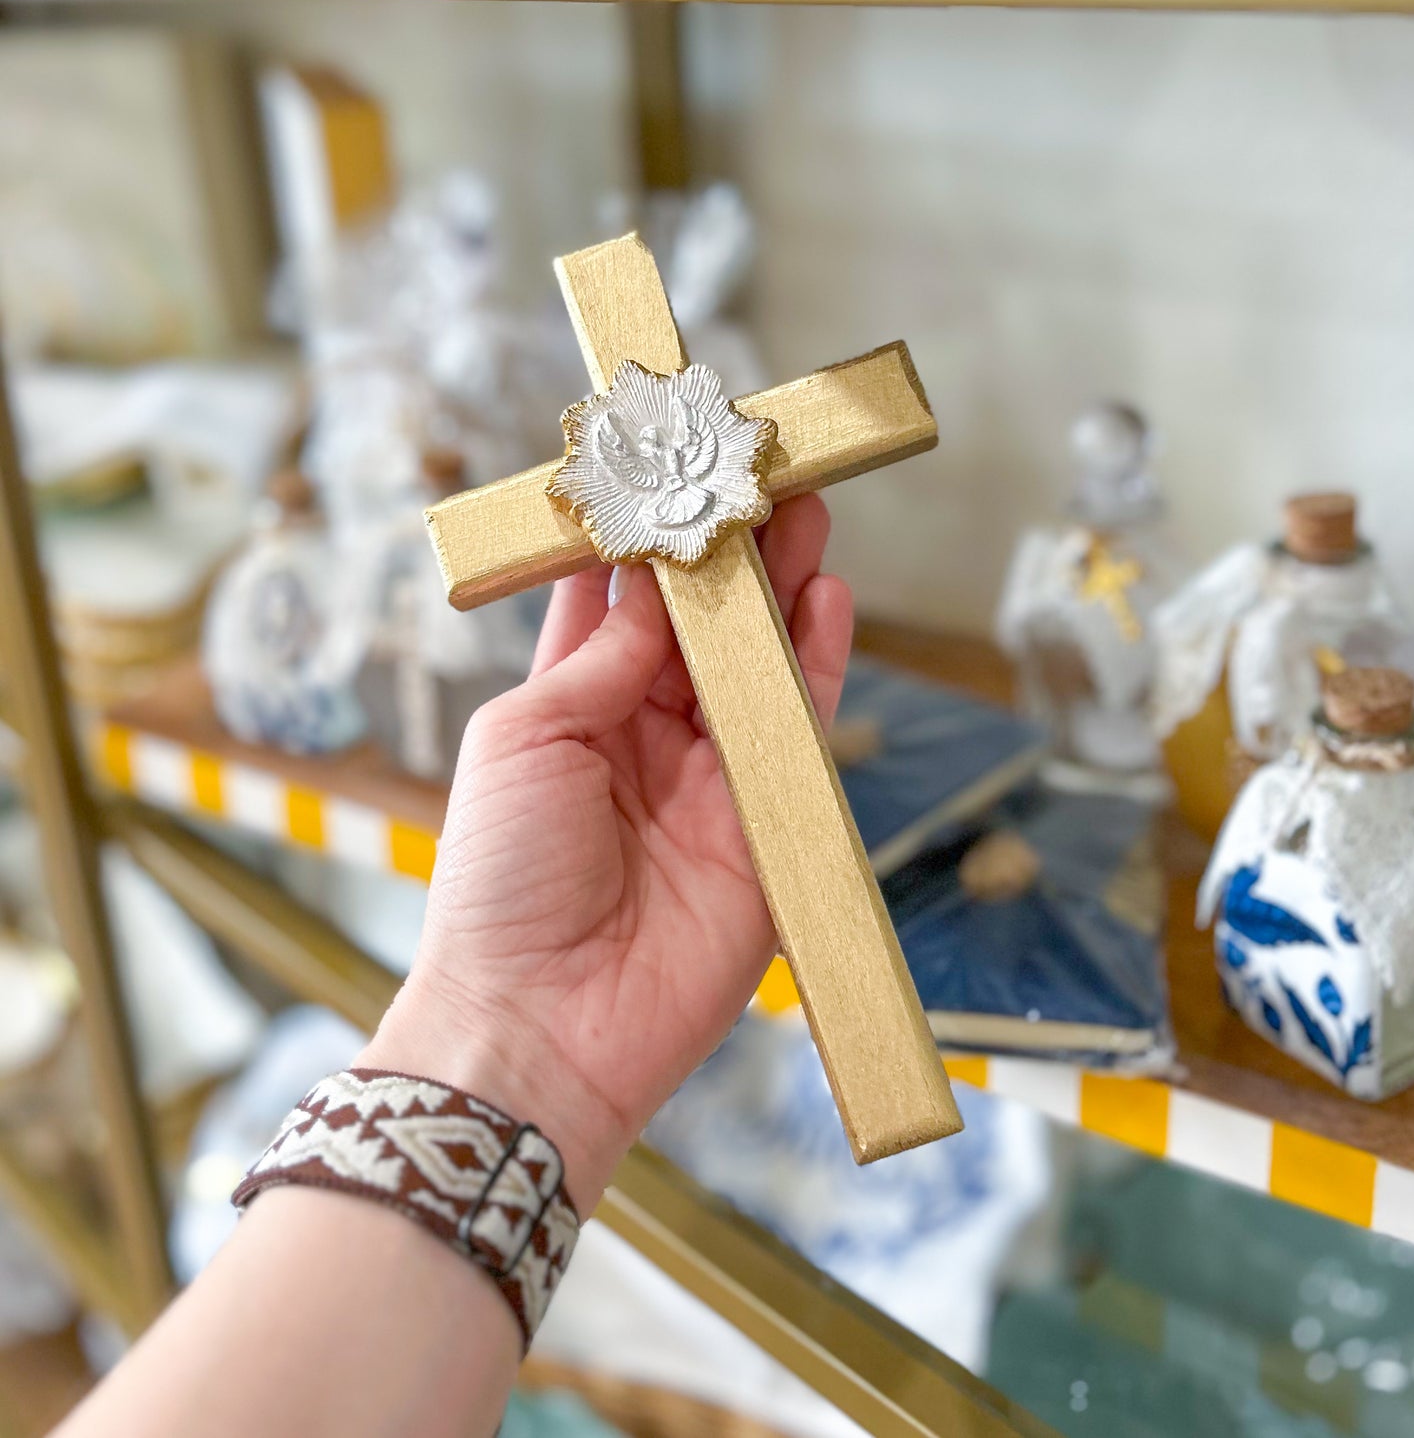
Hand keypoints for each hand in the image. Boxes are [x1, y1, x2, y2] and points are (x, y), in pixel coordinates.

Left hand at [363, 495, 851, 1209]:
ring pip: (754, 665)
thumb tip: (651, 586)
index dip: (648, 542)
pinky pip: (798, 732)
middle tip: (759, 478)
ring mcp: (710, 780)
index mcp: (572, 710)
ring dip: (781, 591)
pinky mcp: (764, 826)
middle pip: (699, 626)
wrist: (543, 1026)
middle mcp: (645, 736)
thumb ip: (599, 660)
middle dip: (730, 554)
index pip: (619, 605)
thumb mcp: (524, 742)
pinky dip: (817, 663)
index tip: (672, 475)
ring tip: (805, 512)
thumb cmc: (499, 884)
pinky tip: (826, 600)